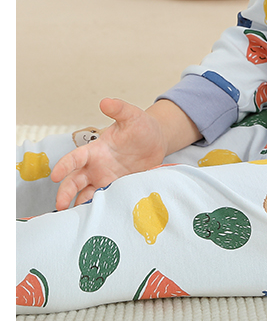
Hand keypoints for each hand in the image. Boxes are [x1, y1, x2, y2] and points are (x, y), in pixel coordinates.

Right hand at [51, 97, 169, 210]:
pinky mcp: (117, 189)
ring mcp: (106, 180)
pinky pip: (106, 201)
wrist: (156, 141)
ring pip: (86, 194)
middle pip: (75, 181)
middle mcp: (97, 167)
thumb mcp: (133, 116)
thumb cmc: (141, 127)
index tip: (55, 175)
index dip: (64, 166)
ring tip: (76, 219)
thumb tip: (105, 101)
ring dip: (80, 205)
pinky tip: (98, 219)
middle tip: (60, 206)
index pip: (75, 158)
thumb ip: (119, 109)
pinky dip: (100, 209)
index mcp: (96, 150)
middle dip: (65, 193)